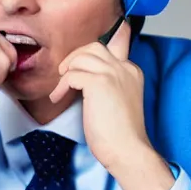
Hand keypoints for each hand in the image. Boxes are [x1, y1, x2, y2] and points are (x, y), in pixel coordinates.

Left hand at [49, 20, 174, 189]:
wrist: (127, 150)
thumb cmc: (120, 133)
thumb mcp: (118, 100)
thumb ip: (108, 83)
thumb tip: (84, 78)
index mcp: (131, 71)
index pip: (119, 41)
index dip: (103, 39)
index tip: (93, 42)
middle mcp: (124, 67)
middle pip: (94, 46)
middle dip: (75, 56)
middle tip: (65, 74)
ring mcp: (113, 73)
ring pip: (81, 56)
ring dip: (66, 71)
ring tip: (61, 88)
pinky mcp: (99, 83)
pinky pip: (72, 75)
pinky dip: (62, 85)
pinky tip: (59, 97)